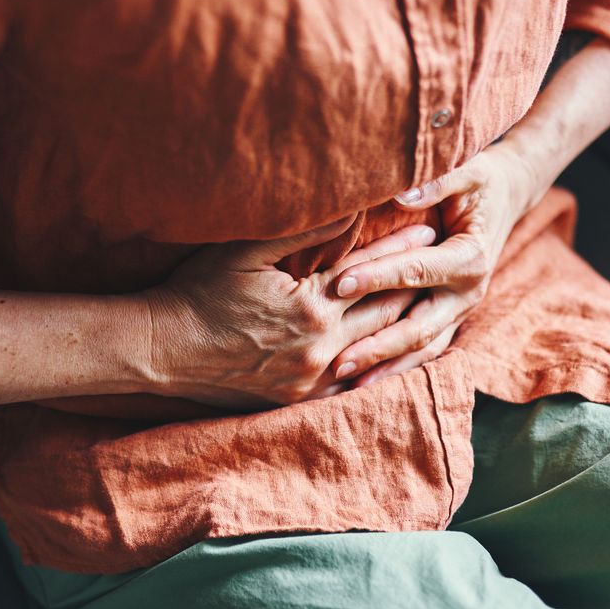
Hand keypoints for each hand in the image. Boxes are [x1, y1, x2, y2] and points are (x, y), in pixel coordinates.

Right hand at [145, 219, 436, 409]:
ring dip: (402, 328)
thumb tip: (349, 208)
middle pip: (383, 313)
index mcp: (311, 308)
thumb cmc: (200, 292)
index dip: (401, 248)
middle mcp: (319, 348)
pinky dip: (375, 367)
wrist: (167, 350)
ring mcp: (310, 380)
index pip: (370, 272)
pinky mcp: (298, 400)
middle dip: (414, 285)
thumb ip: (302, 231)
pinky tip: (391, 354)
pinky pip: (351, 385)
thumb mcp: (246, 251)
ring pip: (374, 351)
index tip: (428, 230)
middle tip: (442, 262)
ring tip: (428, 306)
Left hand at [328, 142, 542, 386]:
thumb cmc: (480, 182)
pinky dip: (396, 369)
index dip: (377, 276)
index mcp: (470, 257)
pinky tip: (364, 384)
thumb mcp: (467, 171)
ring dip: (385, 368)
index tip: (339, 284)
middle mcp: (468, 293)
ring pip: (422, 349)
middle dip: (378, 345)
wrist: (508, 196)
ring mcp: (460, 311)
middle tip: (338, 359)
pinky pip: (424, 351)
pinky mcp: (451, 319)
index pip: (416, 270)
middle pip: (419, 326)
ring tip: (345, 383)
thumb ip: (436, 182)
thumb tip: (402, 192)